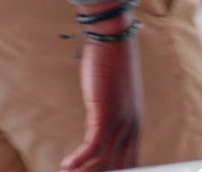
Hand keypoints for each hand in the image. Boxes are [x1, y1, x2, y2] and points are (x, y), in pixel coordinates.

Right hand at [61, 6, 142, 171]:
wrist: (113, 41)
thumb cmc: (111, 68)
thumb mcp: (112, 100)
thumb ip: (107, 119)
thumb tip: (95, 136)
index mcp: (135, 125)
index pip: (132, 162)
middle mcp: (132, 127)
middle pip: (121, 166)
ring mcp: (122, 121)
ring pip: (105, 162)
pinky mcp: (107, 114)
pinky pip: (93, 147)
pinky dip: (78, 160)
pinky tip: (65, 166)